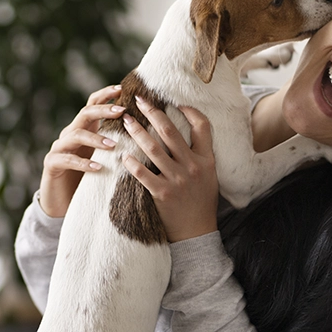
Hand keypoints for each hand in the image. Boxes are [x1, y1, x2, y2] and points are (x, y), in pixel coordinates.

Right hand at [39, 85, 124, 217]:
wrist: (61, 203)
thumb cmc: (88, 180)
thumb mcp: (104, 159)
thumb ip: (116, 145)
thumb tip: (145, 134)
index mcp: (84, 129)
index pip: (93, 104)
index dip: (105, 95)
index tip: (122, 89)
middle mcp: (70, 134)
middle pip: (85, 114)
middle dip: (103, 110)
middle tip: (121, 111)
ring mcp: (59, 148)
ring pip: (75, 134)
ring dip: (95, 138)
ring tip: (112, 145)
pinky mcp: (52, 163)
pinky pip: (67, 159)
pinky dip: (83, 163)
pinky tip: (98, 168)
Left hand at [121, 98, 218, 241]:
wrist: (197, 232)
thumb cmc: (200, 201)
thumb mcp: (208, 175)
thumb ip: (198, 155)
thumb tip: (184, 129)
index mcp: (206, 160)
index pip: (202, 126)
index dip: (190, 110)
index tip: (174, 101)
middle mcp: (192, 167)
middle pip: (171, 132)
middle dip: (153, 113)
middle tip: (139, 100)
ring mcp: (177, 180)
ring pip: (153, 149)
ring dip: (137, 132)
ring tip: (126, 121)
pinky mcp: (162, 194)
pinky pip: (143, 174)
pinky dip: (132, 163)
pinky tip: (123, 154)